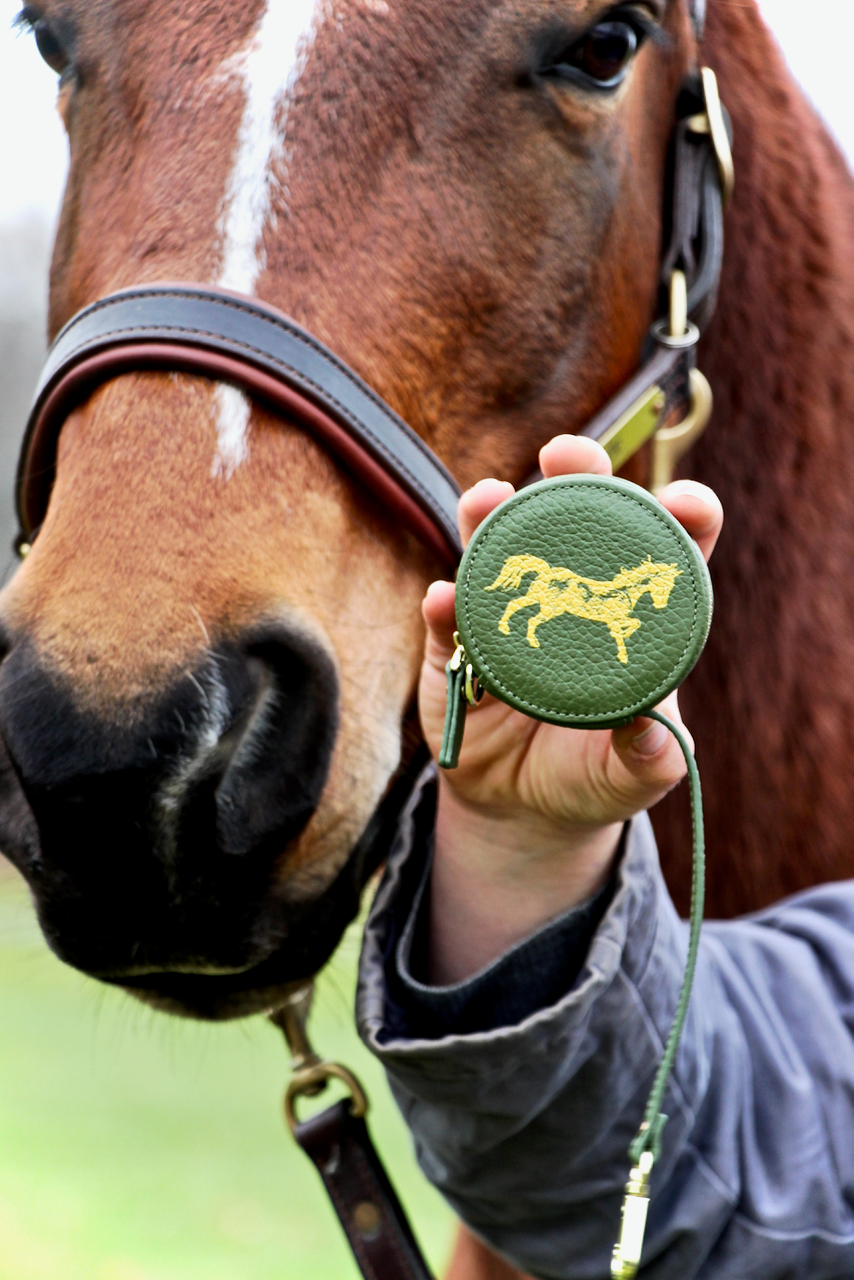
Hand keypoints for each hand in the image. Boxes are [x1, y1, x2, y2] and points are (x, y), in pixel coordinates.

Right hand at [419, 435, 722, 982]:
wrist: (520, 806)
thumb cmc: (592, 776)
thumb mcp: (632, 775)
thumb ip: (649, 757)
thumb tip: (651, 732)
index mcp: (628, 615)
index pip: (663, 549)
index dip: (682, 515)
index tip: (687, 502)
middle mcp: (568, 595)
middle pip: (575, 519)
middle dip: (576, 474)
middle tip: (567, 456)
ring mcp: (506, 613)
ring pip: (498, 547)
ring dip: (489, 516)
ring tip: (487, 500)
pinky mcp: (454, 647)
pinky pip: (445, 619)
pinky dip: (443, 605)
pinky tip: (443, 601)